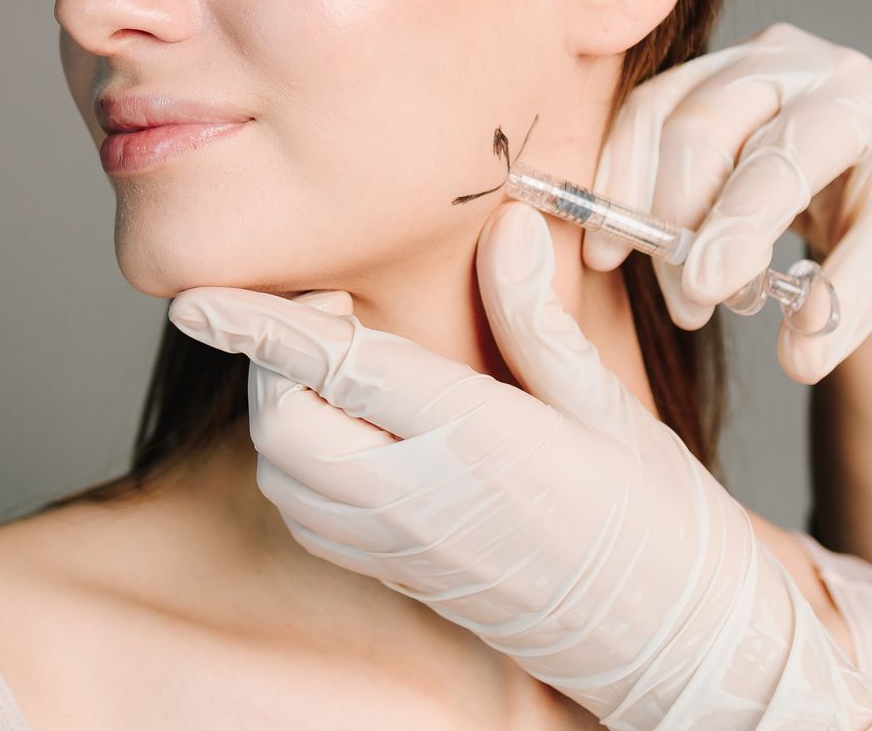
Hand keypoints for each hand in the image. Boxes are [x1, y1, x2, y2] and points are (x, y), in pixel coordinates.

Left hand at [166, 200, 871, 729]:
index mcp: (475, 442)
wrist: (677, 646)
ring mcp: (399, 547)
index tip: (194, 299)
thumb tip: (505, 226)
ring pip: (284, 472)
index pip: (338, 368)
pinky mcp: (396, 574)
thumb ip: (535, 319)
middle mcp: (418, 500)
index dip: (257, 327)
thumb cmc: (656, 522)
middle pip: (283, 424)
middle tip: (334, 317)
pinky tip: (354, 427)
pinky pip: (308, 515)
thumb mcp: (607, 407)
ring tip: (347, 368)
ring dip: (286, 410)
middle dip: (276, 362)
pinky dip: (301, 461)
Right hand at [587, 21, 871, 382]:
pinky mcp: (690, 81)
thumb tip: (799, 354)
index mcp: (859, 97)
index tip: (708, 288)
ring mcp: (733, 63)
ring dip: (637, 203)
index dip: (739, 223)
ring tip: (638, 274)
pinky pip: (635, 121)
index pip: (784, 156)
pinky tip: (613, 242)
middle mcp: (793, 62)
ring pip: (656, 115)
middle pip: (708, 125)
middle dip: (682, 220)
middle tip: (690, 303)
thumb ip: (852, 304)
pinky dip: (616, 182)